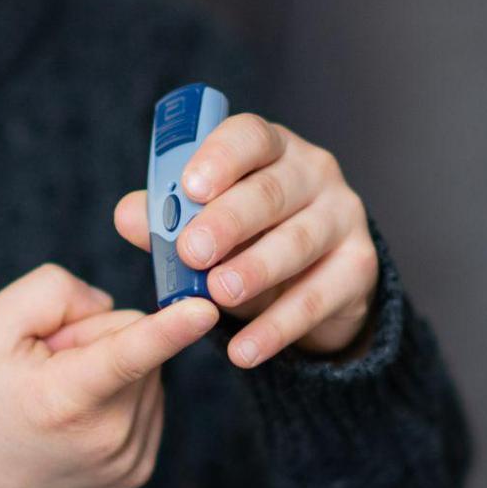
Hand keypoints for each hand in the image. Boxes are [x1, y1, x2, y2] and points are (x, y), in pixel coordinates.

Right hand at [0, 264, 219, 487]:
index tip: (207, 310)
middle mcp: (106, 436)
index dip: (170, 329)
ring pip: (149, 369)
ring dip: (109, 366)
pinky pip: (149, 399)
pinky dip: (120, 394)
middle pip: (134, 338)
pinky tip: (77, 414)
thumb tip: (113, 306)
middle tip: (45, 366)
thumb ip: (55, 292)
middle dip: (96, 335)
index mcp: (64, 400)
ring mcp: (127, 458)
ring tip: (57, 394)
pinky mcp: (138, 469)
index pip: (126, 355)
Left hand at [114, 113, 378, 368]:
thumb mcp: (206, 225)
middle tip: (192, 250)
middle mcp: (314, 172)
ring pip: (298, 242)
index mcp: (271, 148)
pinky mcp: (359, 266)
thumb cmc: (250, 237)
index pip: (249, 137)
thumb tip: (127, 215)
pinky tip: (244, 351)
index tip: (190, 187)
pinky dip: (277, 328)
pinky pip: (316, 298)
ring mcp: (343, 216)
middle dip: (230, 221)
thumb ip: (167, 219)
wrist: (316, 283)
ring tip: (218, 294)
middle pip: (273, 190)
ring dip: (255, 270)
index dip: (220, 158)